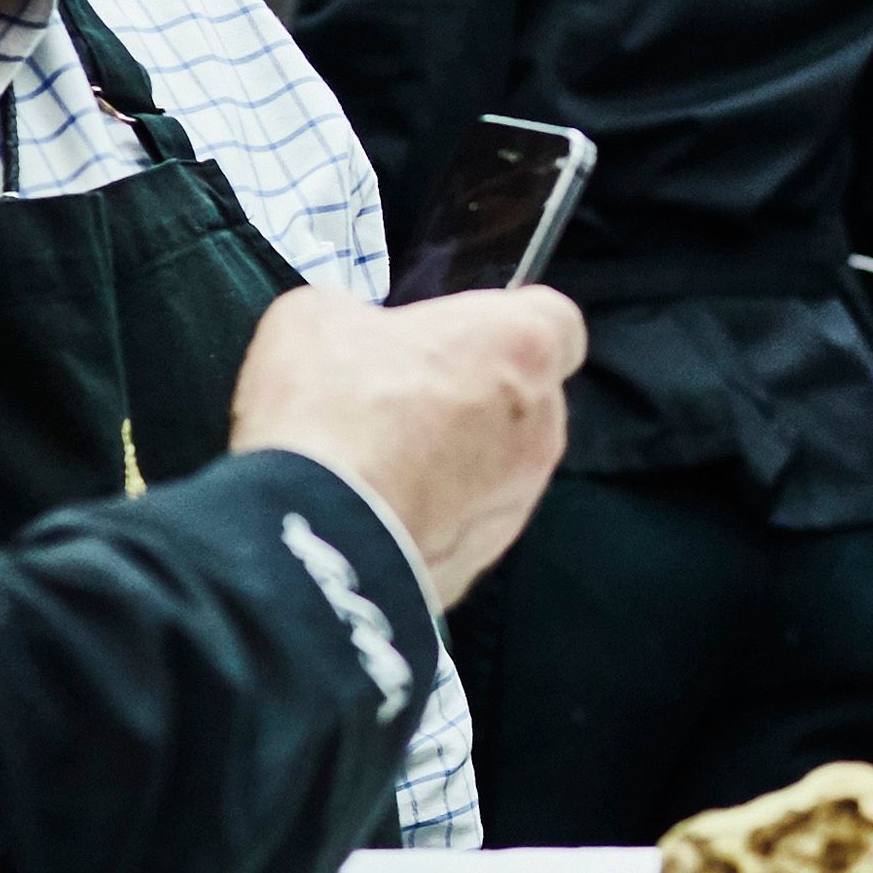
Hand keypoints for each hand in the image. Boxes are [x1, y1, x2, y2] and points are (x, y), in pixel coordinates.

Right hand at [227, 281, 581, 605]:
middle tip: (403, 393)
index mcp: (520, 344)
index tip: (463, 332)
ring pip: (499, 463)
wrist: (315, 532)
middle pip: (525, 396)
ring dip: (454, 456)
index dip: (510, 323)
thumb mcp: (320, 316)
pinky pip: (467, 520)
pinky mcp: (487, 556)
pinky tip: (377, 507)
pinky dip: (434, 511)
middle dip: (474, 391)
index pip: (558, 322)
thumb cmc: (332, 408)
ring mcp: (520, 497)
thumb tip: (351, 332)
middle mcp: (541, 422)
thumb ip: (360, 316)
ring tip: (381, 459)